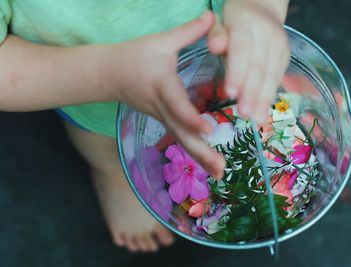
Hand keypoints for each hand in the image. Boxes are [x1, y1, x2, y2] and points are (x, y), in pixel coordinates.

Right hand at [104, 11, 224, 177]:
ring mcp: (161, 118)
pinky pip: (180, 138)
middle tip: (220, 169)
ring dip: (200, 158)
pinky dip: (195, 152)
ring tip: (220, 174)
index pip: (176, 106)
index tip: (207, 129)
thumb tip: (212, 15)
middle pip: (181, 134)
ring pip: (181, 141)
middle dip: (201, 153)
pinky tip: (210, 163)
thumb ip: (188, 31)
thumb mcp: (160, 42)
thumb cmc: (133, 56)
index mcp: (161, 87)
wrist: (108, 75)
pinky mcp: (163, 121)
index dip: (190, 118)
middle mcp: (162, 108)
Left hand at [208, 0, 289, 122]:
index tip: (230, 93)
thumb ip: (216, 34)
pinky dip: (270, 95)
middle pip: (259, 66)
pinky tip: (264, 111)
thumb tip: (215, 46)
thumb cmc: (234, 20)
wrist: (262, 8)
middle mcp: (267, 33)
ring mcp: (280, 44)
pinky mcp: (286, 55)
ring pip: (272, 74)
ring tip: (257, 119)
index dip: (237, 73)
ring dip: (264, 99)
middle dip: (252, 92)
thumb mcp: (219, 21)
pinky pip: (278, 77)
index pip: (242, 50)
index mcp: (247, 23)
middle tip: (245, 113)